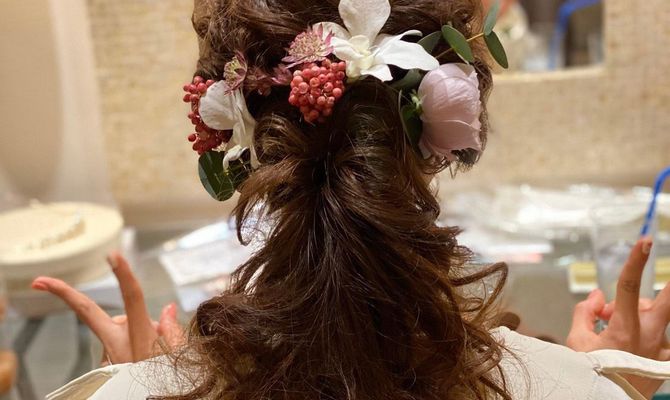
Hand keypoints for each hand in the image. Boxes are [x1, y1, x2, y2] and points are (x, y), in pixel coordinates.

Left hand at [31, 252, 184, 364]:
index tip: (113, 255)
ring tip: (151, 353)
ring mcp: (108, 357)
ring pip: (116, 328)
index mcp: (140, 341)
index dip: (123, 276)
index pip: (132, 301)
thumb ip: (173, 332)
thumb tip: (167, 309)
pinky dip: (128, 345)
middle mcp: (119, 347)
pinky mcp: (105, 366)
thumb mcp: (178, 359)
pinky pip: (117, 344)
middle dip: (65, 294)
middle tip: (39, 281)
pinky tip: (140, 360)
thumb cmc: (164, 386)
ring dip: (129, 331)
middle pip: (90, 312)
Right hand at [567, 237, 668, 397]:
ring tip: (612, 328)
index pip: (630, 286)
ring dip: (639, 315)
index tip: (646, 240)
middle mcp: (648, 337)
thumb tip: (597, 296)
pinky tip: (633, 344)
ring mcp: (659, 350)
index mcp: (625, 329)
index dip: (636, 261)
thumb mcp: (576, 342)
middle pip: (665, 301)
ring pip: (656, 319)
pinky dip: (648, 335)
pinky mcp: (663, 362)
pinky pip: (661, 340)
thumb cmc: (589, 373)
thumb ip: (585, 312)